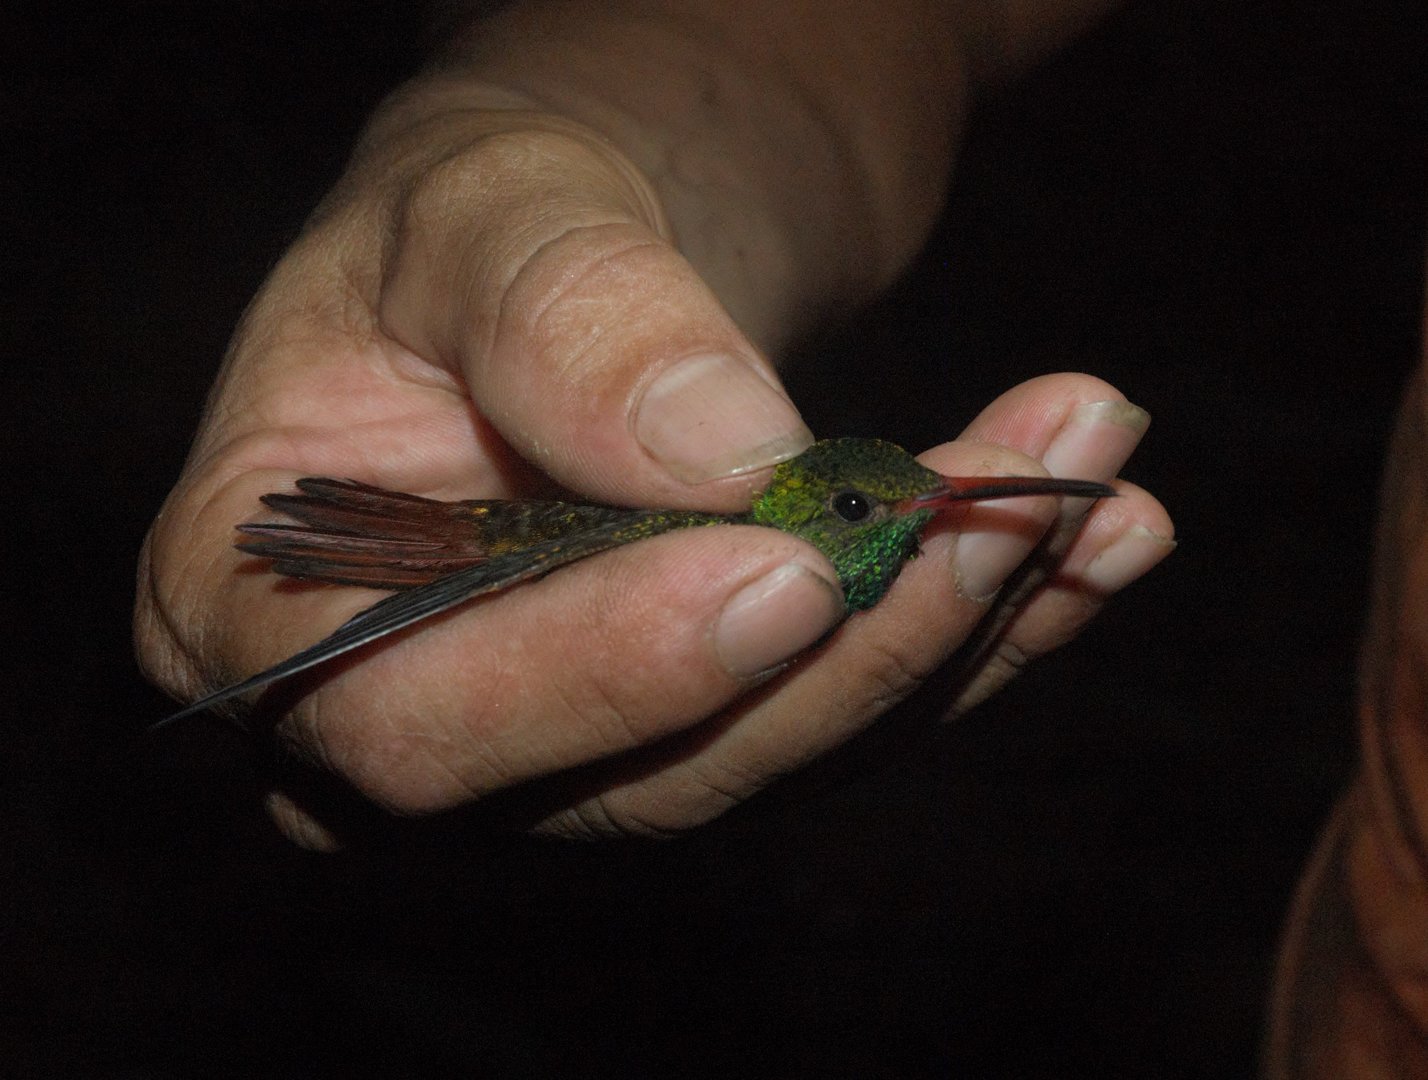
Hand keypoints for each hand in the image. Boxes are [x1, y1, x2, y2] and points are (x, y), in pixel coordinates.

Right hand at [135, 11, 1171, 847]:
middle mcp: (415, 709)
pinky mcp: (699, 711)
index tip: (778, 572)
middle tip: (998, 511)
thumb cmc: (477, 208)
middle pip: (623, 775)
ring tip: (1082, 483)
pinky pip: (841, 709)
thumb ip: (561, 317)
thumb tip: (714, 455)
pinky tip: (1100, 534)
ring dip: (944, 634)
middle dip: (837, 655)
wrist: (573, 228)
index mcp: (264, 605)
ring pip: (766, 756)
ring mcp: (565, 736)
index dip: (593, 673)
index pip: (406, 713)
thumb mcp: (485, 201)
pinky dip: (981, 634)